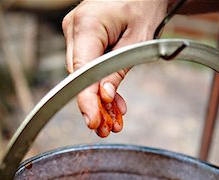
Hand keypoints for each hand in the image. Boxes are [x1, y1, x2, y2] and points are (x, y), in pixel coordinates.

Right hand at [62, 0, 168, 136]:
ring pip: (81, 74)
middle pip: (78, 76)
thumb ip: (118, 69)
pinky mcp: (80, 39)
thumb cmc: (144, 4)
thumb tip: (104, 97)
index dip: (85, 98)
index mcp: (88, 24)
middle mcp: (74, 28)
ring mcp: (74, 33)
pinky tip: (112, 101)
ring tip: (113, 120)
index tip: (93, 120)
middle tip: (108, 128)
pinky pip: (86, 66)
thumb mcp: (139, 39)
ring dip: (97, 97)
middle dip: (94, 104)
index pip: (81, 70)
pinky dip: (98, 84)